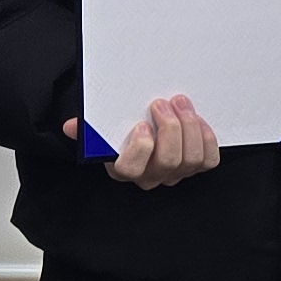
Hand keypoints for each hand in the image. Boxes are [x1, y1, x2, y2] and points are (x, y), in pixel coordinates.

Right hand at [65, 95, 220, 189]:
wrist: (143, 132)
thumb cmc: (121, 132)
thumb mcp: (101, 130)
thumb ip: (88, 128)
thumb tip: (72, 126)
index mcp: (122, 169)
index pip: (131, 169)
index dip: (140, 148)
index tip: (141, 124)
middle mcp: (150, 176)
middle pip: (167, 161)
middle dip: (170, 129)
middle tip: (164, 104)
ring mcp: (174, 174)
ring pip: (190, 159)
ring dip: (189, 127)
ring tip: (181, 104)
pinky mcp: (195, 168)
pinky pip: (208, 161)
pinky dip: (207, 139)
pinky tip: (198, 120)